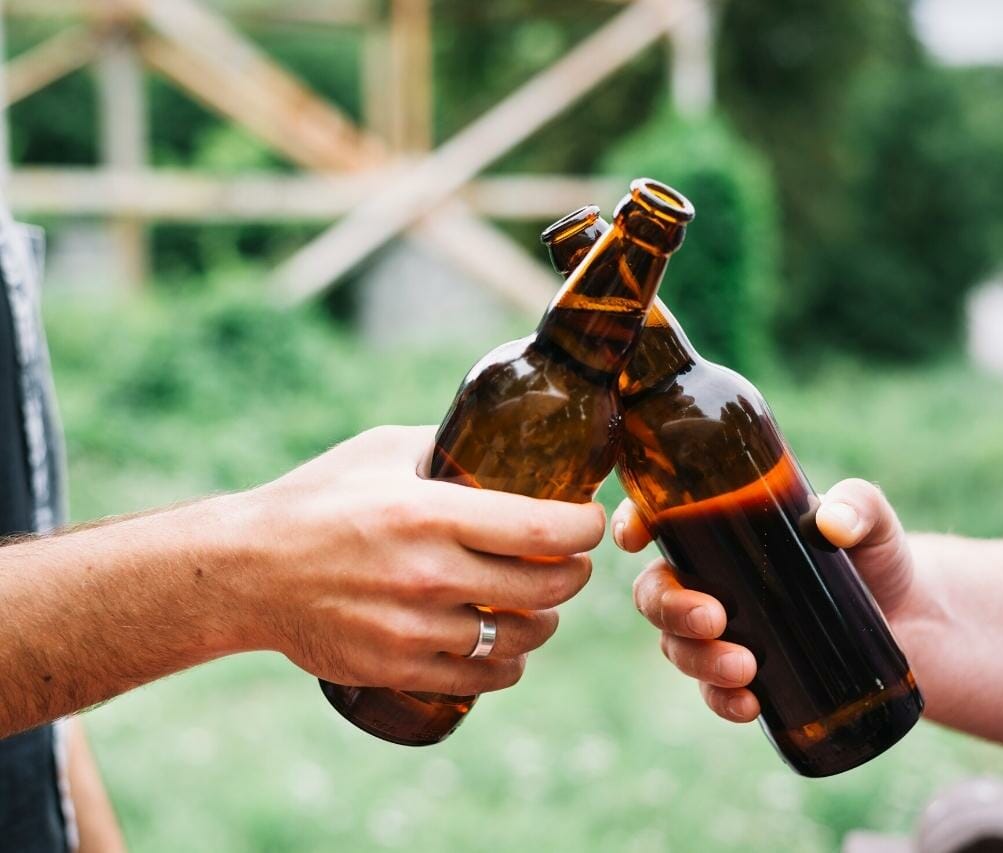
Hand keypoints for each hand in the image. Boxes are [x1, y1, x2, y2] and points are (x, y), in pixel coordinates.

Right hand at [231, 425, 604, 696]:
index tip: (591, 520)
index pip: (544, 530)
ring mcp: (416, 628)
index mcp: (432, 513)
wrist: (245, 571)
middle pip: (546, 587)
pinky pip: (483, 676)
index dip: (585, 527)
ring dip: (545, 621)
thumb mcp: (380, 451)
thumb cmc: (315, 500)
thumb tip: (497, 440)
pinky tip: (508, 648)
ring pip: (521, 636)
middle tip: (571, 562)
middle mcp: (431, 574)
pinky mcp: (400, 667)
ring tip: (540, 605)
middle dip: (574, 574)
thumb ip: (444, 447)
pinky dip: (508, 664)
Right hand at [614, 478, 914, 722]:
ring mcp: (725, 632)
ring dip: (698, 660)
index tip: (635, 537)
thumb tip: (831, 524)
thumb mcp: (871, 520)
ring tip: (745, 668)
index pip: (660, 521)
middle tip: (714, 619)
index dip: (632, 524)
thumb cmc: (879, 555)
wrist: (915, 620)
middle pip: (656, 593)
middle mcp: (711, 580)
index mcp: (723, 530)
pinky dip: (722, 701)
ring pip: (677, 647)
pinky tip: (749, 704)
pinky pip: (713, 694)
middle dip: (670, 610)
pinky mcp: (747, 676)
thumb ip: (857, 506)